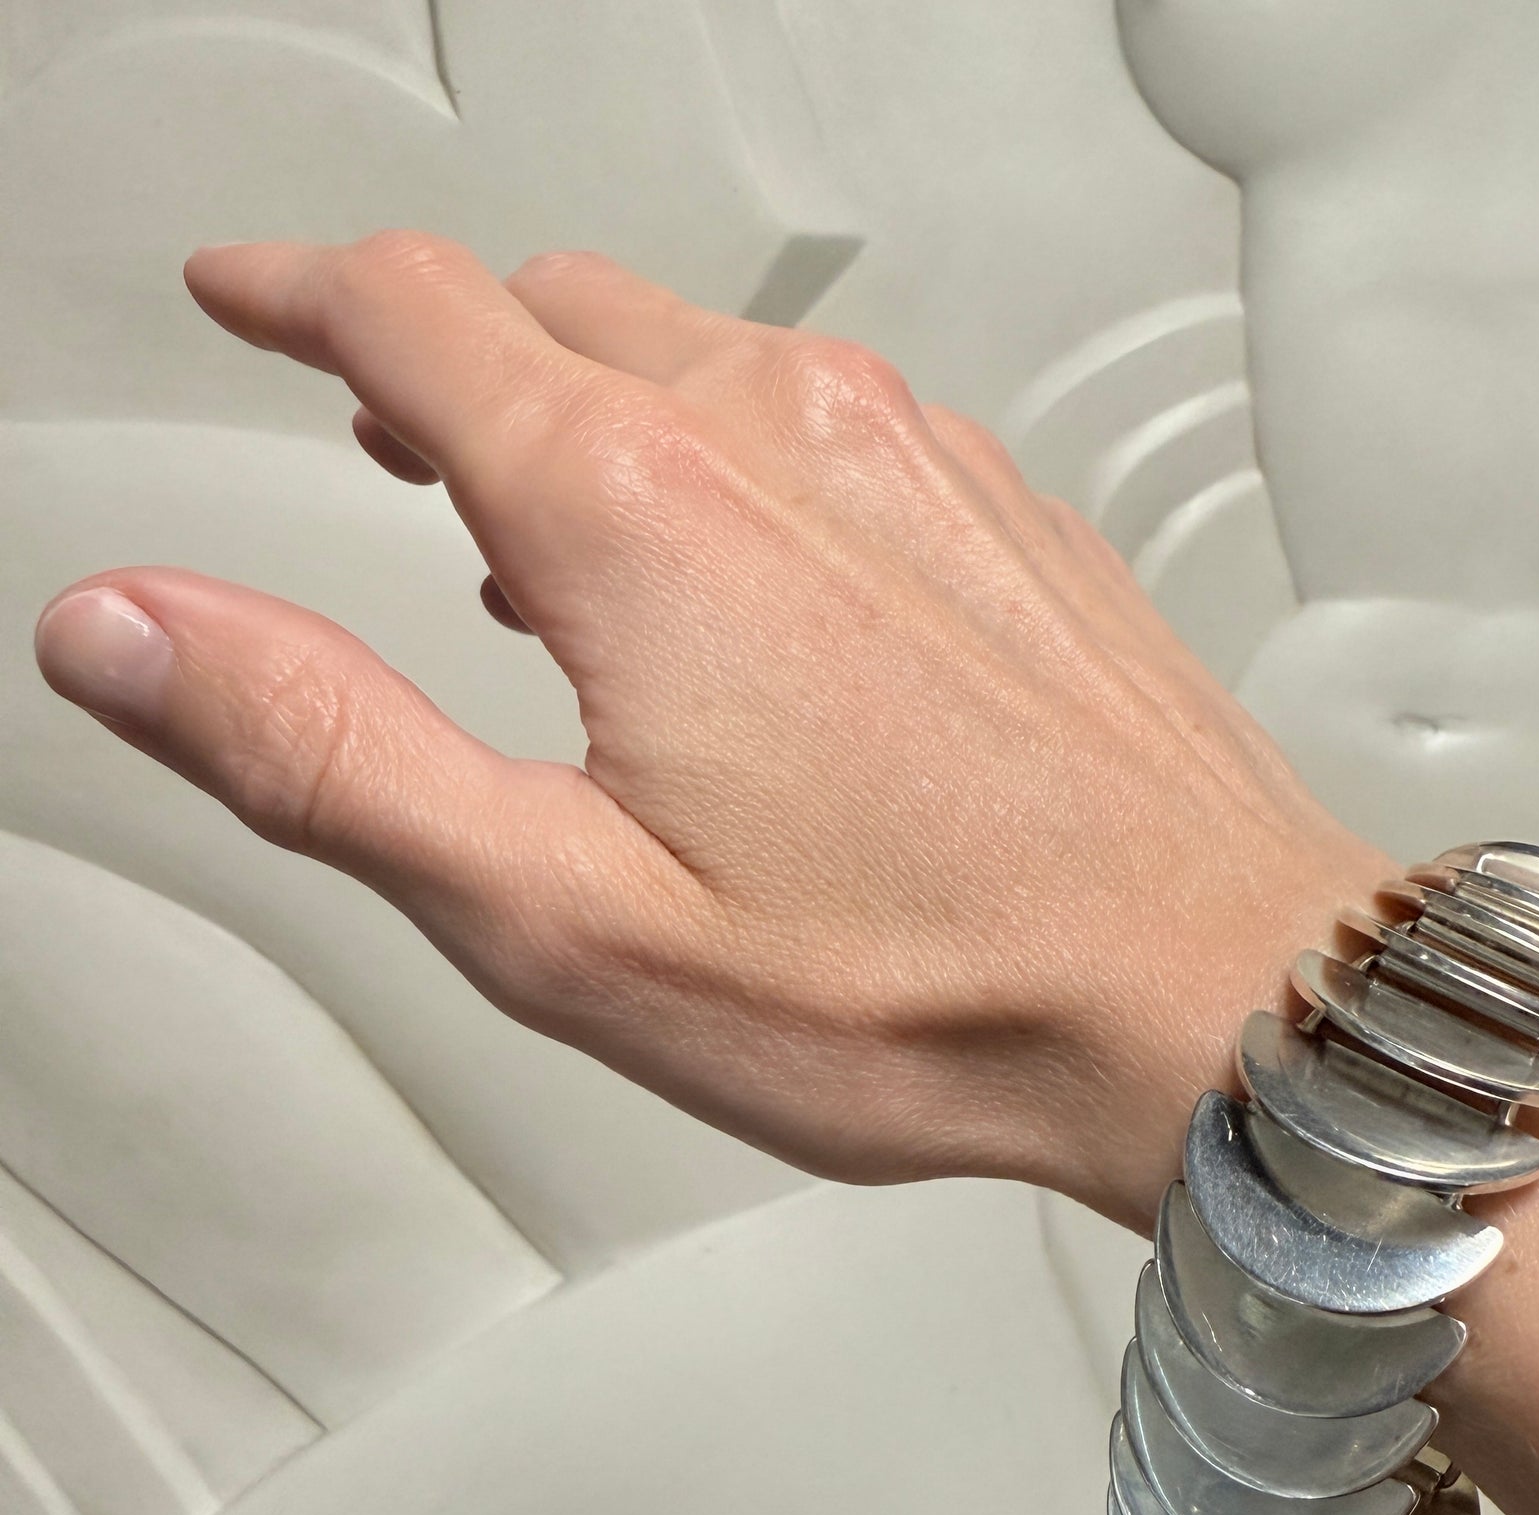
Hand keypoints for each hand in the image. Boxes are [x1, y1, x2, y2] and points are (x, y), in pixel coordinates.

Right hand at [33, 232, 1377, 1229]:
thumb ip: (326, 753)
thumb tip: (130, 628)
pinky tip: (743, 573)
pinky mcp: (1004, 516)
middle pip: (557, 311)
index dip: (299, 295)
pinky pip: (831, 423)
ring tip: (536, 513)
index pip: (411, 314)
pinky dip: (734, 451)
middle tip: (379, 417)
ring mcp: (920, 465)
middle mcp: (793, 442)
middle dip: (438, 352)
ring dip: (587, 402)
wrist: (1206, 992)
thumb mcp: (564, 919)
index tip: (251, 301)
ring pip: (700, 355)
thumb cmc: (930, 989)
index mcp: (646, 518)